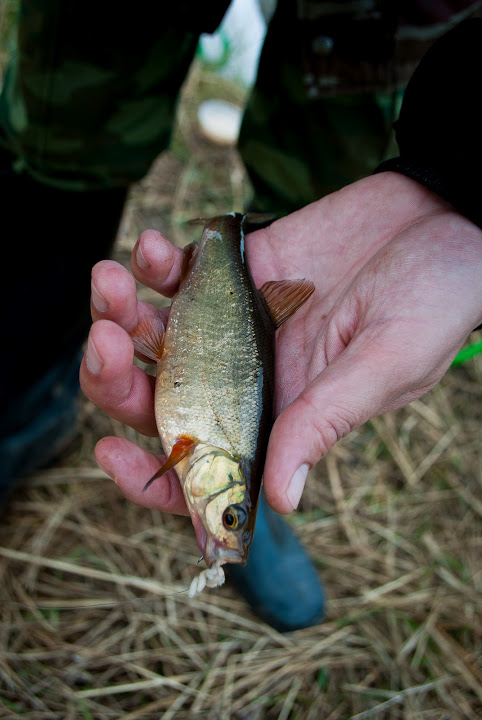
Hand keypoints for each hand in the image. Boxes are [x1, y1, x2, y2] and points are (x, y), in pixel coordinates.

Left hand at [80, 172, 481, 513]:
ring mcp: (235, 322)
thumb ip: (323, 422)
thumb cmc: (433, 299)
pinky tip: (159, 245)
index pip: (206, 463)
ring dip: (119, 310)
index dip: (153, 474)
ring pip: (154, 332)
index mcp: (284, 414)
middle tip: (106, 340)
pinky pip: (179, 272)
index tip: (112, 453)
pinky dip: (156, 261)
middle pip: (158, 396)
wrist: (444, 220)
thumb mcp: (385, 366)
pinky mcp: (236, 269)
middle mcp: (249, 375)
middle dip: (115, 376)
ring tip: (112, 277)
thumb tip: (279, 500)